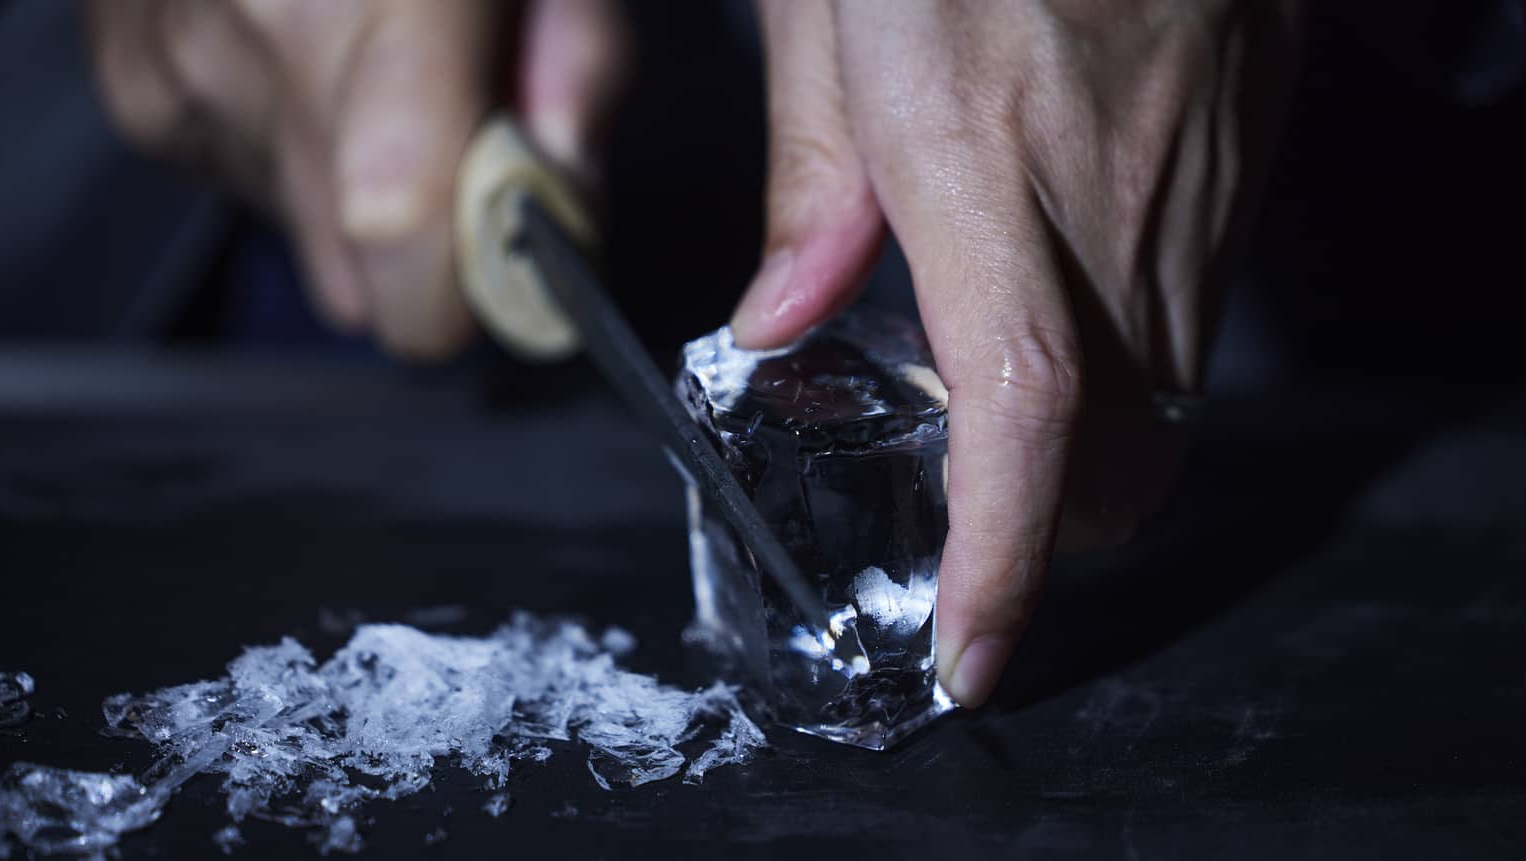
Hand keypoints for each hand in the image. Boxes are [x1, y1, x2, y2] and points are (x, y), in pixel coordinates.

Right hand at [86, 0, 627, 357]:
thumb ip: (579, 63)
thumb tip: (570, 194)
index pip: (401, 215)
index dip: (460, 295)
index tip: (511, 288)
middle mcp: (271, 33)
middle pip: (353, 274)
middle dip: (424, 256)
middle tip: (459, 155)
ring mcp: (190, 64)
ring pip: (300, 235)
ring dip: (354, 189)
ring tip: (378, 72)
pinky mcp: (141, 86)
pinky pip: (241, 181)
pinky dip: (288, 148)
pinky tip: (305, 65)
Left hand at [732, 0, 1301, 705]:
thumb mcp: (834, 17)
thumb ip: (811, 185)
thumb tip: (781, 320)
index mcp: (982, 161)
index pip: (1018, 416)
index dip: (1003, 563)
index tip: (975, 653)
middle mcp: (1107, 200)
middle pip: (1112, 455)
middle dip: (1045, 534)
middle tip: (964, 532)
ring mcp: (1193, 186)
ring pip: (1166, 406)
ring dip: (1089, 460)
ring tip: (1002, 429)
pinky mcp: (1237, 162)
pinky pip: (1191, 321)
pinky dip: (1128, 370)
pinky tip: (1063, 313)